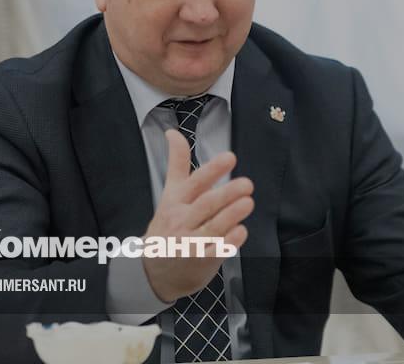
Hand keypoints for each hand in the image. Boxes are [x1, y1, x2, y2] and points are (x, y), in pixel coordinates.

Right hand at [142, 129, 254, 302]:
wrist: (155, 271)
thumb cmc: (167, 226)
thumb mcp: (169, 194)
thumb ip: (176, 163)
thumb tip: (173, 132)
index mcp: (175, 202)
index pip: (194, 182)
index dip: (212, 170)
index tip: (230, 158)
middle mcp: (182, 221)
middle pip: (206, 205)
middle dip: (227, 194)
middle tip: (247, 184)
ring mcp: (191, 242)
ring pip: (214, 227)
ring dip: (232, 215)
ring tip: (248, 202)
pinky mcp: (202, 260)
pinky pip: (218, 250)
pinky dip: (230, 241)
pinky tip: (241, 231)